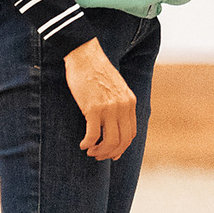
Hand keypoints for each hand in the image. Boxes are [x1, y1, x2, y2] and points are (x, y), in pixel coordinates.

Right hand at [64, 38, 137, 160]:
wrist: (84, 56)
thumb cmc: (96, 72)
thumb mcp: (116, 88)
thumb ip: (119, 104)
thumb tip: (114, 124)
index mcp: (130, 102)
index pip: (131, 133)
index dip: (122, 147)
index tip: (112, 153)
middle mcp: (123, 106)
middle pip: (122, 141)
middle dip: (111, 153)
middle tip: (99, 156)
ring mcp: (109, 108)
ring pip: (110, 141)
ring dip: (100, 151)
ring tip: (90, 152)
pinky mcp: (93, 108)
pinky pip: (93, 135)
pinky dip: (88, 144)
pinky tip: (83, 145)